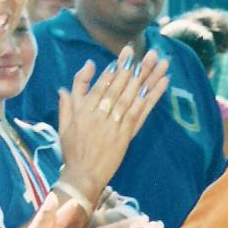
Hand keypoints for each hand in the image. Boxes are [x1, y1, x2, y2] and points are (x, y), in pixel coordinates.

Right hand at [57, 49, 169, 203]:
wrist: (83, 175)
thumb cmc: (72, 151)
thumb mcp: (64, 125)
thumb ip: (66, 104)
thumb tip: (63, 87)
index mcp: (84, 110)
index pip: (102, 84)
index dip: (116, 68)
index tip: (126, 54)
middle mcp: (100, 114)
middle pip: (121, 86)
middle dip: (135, 67)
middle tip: (148, 52)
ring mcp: (115, 124)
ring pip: (133, 96)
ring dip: (148, 77)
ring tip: (160, 62)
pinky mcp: (127, 134)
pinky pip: (142, 111)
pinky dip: (153, 96)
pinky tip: (163, 83)